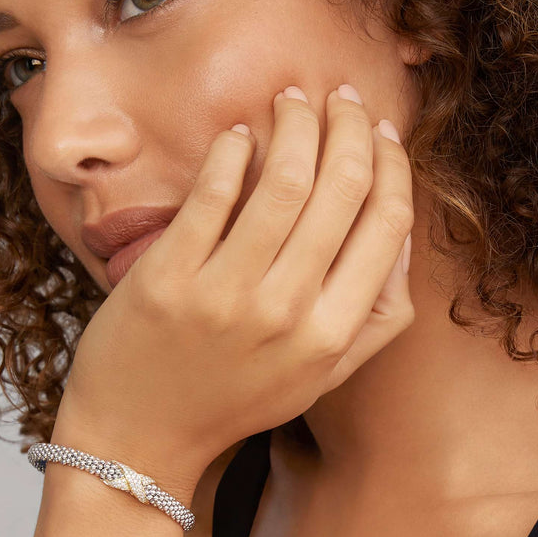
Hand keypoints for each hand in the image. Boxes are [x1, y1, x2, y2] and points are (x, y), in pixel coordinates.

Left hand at [55, 85, 413, 490]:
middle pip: (342, 190)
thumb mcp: (318, 377)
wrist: (140, 438)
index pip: (386, 226)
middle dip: (349, 128)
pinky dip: (231, 149)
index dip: (392, 166)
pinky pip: (212, 192)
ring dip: (295, 125)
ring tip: (291, 101)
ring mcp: (225, 294)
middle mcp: (287, 313)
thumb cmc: (232, 400)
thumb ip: (372, 317)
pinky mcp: (168, 277)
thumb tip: (397, 233)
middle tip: (341, 99)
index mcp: (332, 335)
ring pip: (283, 181)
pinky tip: (238, 134)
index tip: (381, 132)